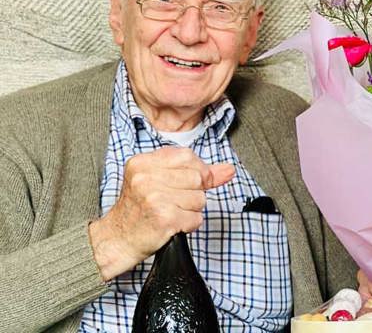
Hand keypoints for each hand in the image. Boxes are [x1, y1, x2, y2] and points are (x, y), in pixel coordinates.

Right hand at [88, 147, 235, 280]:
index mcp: (143, 163)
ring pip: (199, 199)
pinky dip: (188, 225)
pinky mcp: (164, 219)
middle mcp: (146, 178)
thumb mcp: (157, 181)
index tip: (191, 184)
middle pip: (198, 178)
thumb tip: (228, 170)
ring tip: (170, 213)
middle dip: (194, 193)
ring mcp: (155, 198)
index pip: (187, 156)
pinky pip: (195, 219)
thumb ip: (195, 172)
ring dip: (191, 211)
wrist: (115, 241)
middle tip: (174, 202)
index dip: (198, 171)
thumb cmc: (138, 211)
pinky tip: (171, 225)